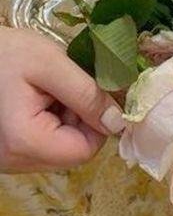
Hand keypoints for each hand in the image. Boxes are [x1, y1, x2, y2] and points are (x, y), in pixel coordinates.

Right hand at [0, 27, 124, 172]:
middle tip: (67, 86)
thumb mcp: (50, 64)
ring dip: (66, 120)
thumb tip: (118, 122)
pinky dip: (49, 123)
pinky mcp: (5, 152)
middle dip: (81, 119)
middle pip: (71, 152)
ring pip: (58, 149)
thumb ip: (86, 93)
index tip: (93, 92)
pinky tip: (37, 98)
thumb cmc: (4, 54)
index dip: (98, 123)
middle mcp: (13, 161)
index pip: (85, 151)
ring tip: (48, 90)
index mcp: (24, 142)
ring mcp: (7, 160)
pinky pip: (41, 145)